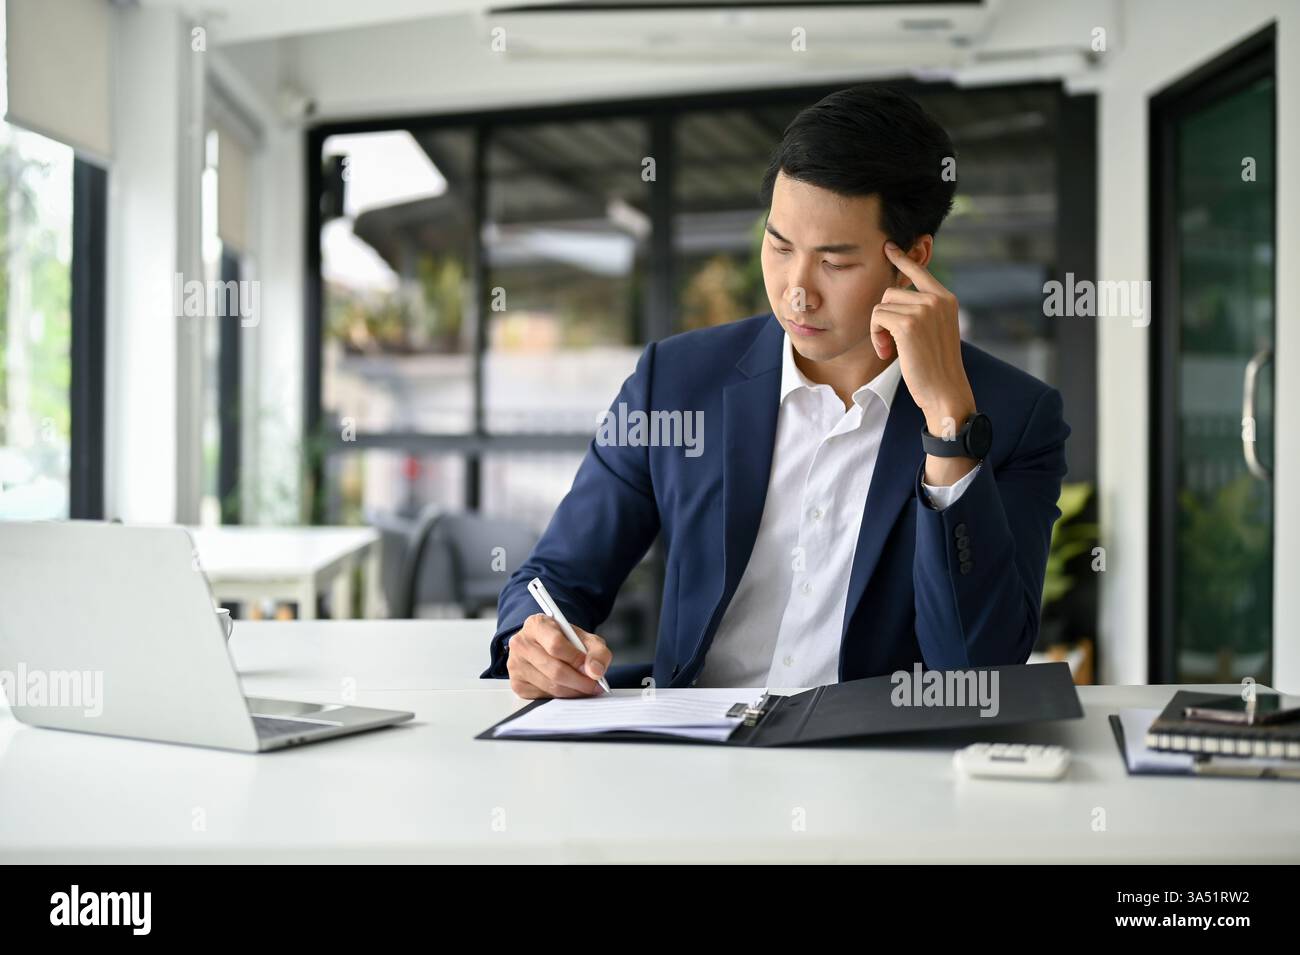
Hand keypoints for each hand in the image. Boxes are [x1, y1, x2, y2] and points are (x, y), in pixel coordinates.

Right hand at [506, 613, 611, 698]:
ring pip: (551, 686)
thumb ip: (597, 651)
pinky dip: (561, 696)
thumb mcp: (584, 638)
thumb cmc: (564, 640)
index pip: (556, 645)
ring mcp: (516, 665)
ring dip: (573, 691)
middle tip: (595, 685)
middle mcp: (521, 643)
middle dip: (580, 682)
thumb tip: (596, 672)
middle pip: (554, 670)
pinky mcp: (517, 684)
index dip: (577, 660)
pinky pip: (544, 697)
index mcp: (537, 624)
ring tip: (586, 687)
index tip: (593, 669)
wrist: (545, 645)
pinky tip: (569, 689)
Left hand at [873, 241, 977, 484]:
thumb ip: (921, 312)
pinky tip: (886, 352)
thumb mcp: (933, 332)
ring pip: (882, 305)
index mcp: (946, 300)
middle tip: (889, 343)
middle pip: (890, 292)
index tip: (889, 247)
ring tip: (889, 349)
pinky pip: (877, 317)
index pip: (920, 271)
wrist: (945, 392)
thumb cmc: (934, 368)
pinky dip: (876, 336)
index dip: (902, 259)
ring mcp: (925, 309)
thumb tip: (894, 296)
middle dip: (883, 318)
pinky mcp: (909, 323)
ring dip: (878, 329)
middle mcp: (938, 299)